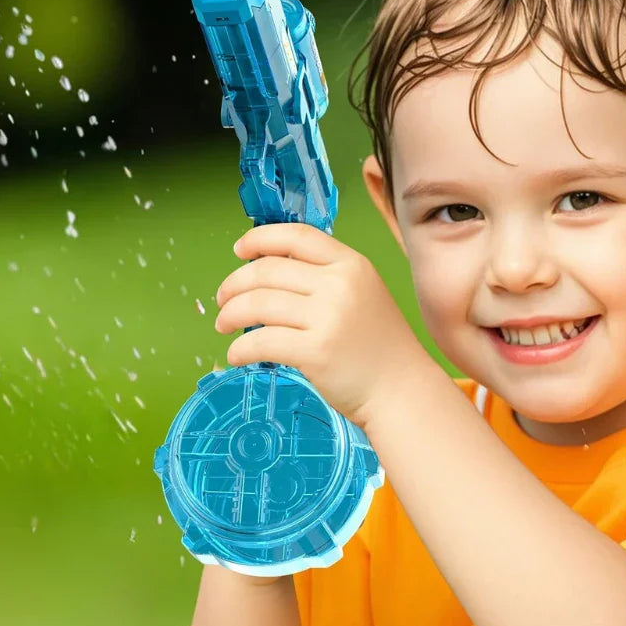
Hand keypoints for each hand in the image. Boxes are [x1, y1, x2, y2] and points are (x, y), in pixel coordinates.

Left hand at [214, 222, 430, 431]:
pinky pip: (261, 342)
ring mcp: (328, 318)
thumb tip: (268, 269)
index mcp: (351, 264)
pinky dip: (239, 348)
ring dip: (230, 314)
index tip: (240, 250)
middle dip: (234, 284)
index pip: (296, 236)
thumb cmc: (378, 345)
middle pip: (267, 270)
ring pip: (258, 304)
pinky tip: (235, 355)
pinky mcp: (316, 352)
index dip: (260, 238)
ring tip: (223, 325)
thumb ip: (325, 276)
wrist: (402, 390)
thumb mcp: (362, 293)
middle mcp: (339, 285)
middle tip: (222, 299)